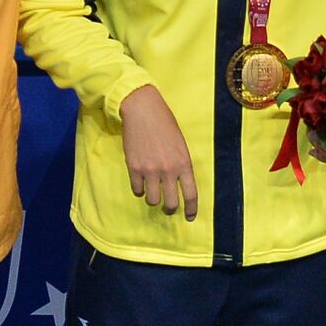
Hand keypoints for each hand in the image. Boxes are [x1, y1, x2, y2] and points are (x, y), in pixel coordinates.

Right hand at [118, 85, 198, 220]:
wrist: (142, 109)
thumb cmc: (165, 122)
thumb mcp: (180, 143)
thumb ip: (180, 163)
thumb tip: (178, 183)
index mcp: (184, 162)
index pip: (190, 194)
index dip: (191, 209)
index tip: (189, 217)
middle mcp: (168, 170)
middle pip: (170, 203)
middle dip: (170, 209)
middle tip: (168, 207)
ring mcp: (150, 170)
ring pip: (152, 200)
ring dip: (153, 199)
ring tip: (152, 192)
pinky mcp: (134, 168)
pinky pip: (137, 190)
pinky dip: (139, 190)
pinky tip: (140, 182)